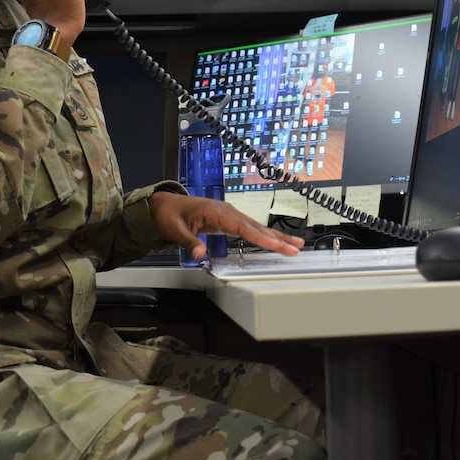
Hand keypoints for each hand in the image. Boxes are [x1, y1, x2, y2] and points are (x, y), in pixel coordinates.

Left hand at [148, 191, 304, 261]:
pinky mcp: (228, 220)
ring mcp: (229, 215)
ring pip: (256, 227)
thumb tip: (200, 254)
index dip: (261, 237)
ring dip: (276, 236)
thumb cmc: (169, 215)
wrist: (164, 205)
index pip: (243, 227)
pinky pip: (250, 228)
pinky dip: (264, 235)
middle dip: (277, 238)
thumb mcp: (175, 231)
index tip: (277, 245)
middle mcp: (227, 211)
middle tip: (295, 248)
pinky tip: (274, 241)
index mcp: (216, 211)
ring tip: (295, 245)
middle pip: (256, 226)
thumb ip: (189, 242)